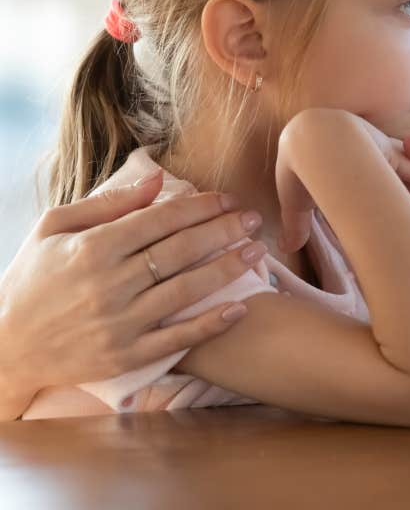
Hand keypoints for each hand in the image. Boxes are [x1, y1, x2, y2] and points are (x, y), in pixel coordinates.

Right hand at [0, 171, 265, 418]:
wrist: (4, 347)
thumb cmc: (31, 278)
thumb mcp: (54, 227)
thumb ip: (108, 203)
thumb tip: (157, 180)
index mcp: (94, 248)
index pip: (162, 220)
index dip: (201, 207)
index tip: (229, 199)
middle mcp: (110, 284)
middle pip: (181, 251)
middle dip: (224, 231)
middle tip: (254, 220)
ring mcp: (119, 323)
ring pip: (185, 291)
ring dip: (227, 269)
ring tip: (256, 251)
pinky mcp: (125, 356)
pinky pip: (176, 339)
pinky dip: (210, 324)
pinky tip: (239, 307)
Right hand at [275, 109, 409, 252]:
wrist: (303, 140)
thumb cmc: (296, 167)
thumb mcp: (296, 201)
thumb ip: (298, 223)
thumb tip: (286, 249)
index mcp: (353, 176)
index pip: (379, 189)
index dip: (398, 201)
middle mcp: (371, 163)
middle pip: (404, 178)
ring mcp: (381, 154)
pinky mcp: (386, 148)